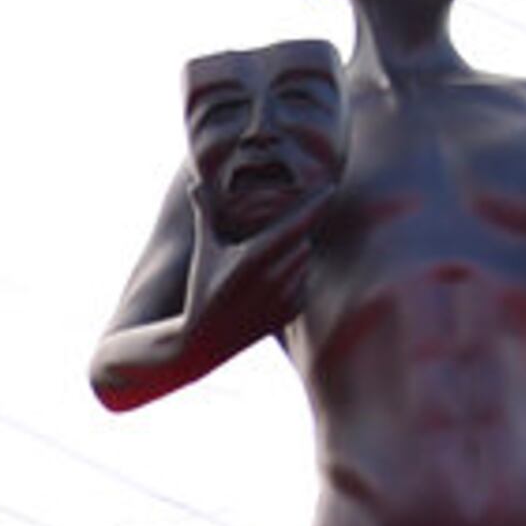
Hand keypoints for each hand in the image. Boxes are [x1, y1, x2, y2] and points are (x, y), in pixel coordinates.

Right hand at [187, 198, 316, 339]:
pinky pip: (305, 281)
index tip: (329, 186)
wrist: (202, 343)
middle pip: (302, 239)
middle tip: (268, 241)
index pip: (294, 224)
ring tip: (265, 267)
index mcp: (252, 258)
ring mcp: (284, 298)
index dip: (314, 204)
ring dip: (294, 256)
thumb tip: (195, 181)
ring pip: (304, 260)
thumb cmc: (201, 289)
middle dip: (292, 235)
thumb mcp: (204, 251)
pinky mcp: (291, 313)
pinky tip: (269, 287)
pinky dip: (295, 278)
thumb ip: (206, 213)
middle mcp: (272, 279)